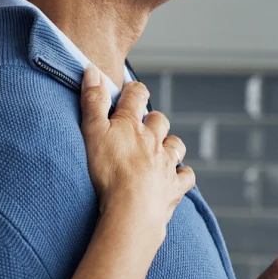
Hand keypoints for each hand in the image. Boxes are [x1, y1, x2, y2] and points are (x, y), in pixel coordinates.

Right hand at [80, 68, 195, 253]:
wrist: (133, 208)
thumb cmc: (108, 171)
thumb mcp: (92, 132)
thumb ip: (93, 101)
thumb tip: (92, 70)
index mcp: (132, 125)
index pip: (137, 95)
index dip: (134, 91)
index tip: (129, 92)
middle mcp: (154, 140)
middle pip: (159, 120)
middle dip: (152, 119)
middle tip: (142, 125)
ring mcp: (167, 164)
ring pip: (175, 145)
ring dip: (169, 144)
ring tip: (159, 150)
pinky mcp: (174, 187)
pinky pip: (186, 176)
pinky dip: (183, 174)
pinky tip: (176, 176)